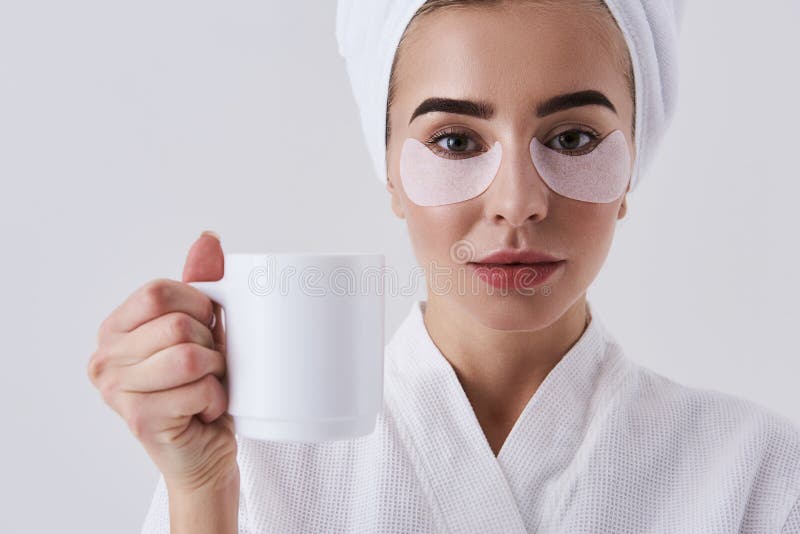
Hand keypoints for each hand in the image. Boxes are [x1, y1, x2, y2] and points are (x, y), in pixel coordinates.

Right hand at [87, 231, 238, 491]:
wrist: (204, 451)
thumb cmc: (200, 386)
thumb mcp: (201, 328)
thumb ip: (199, 283)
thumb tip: (208, 238)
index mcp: (115, 329)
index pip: (158, 291)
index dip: (198, 305)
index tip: (206, 327)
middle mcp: (104, 358)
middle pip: (177, 324)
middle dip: (210, 344)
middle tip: (208, 366)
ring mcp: (116, 390)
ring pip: (190, 356)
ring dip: (215, 372)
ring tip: (207, 385)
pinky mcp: (138, 418)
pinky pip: (198, 389)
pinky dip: (217, 399)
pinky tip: (205, 410)